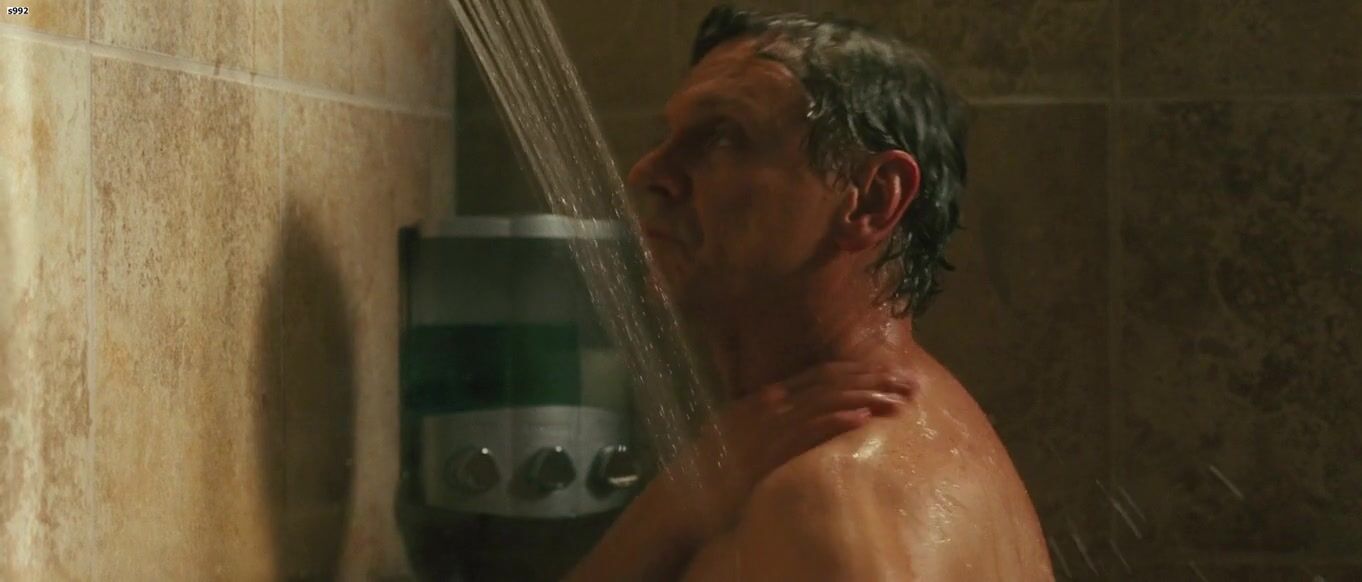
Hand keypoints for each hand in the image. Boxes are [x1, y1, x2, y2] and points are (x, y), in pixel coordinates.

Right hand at [655, 362, 916, 543]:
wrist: (677, 502)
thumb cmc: (711, 475)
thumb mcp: (738, 436)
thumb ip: (763, 415)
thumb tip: (784, 395)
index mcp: (761, 400)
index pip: (819, 376)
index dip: (858, 371)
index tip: (892, 372)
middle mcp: (764, 407)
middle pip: (828, 384)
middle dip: (872, 381)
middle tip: (911, 383)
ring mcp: (763, 430)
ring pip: (822, 405)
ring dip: (863, 399)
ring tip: (897, 399)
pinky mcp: (763, 456)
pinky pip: (803, 436)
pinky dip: (832, 423)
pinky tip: (860, 418)